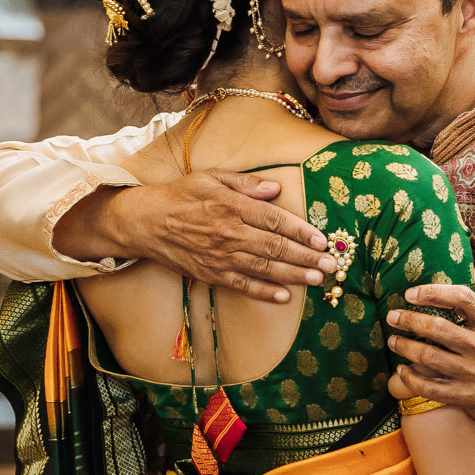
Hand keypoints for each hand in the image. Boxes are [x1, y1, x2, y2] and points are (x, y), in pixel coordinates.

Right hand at [67, 172, 334, 302]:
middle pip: (275, 248)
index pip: (274, 220)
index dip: (301, 231)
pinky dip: (264, 292)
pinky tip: (285, 296)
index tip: (322, 239)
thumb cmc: (180, 195)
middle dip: (306, 257)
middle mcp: (228, 233)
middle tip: (331, 265)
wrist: (144, 222)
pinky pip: (241, 285)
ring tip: (317, 280)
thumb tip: (275, 189)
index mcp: (231, 206)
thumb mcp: (211, 178)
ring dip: (293, 276)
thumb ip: (245, 184)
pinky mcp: (210, 273)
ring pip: (263, 269)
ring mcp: (219, 256)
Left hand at [386, 279, 474, 438]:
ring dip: (404, 346)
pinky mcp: (464, 396)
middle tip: (393, 316)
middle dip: (409, 320)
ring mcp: (473, 374)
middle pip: (438, 328)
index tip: (411, 293)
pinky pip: (428, 386)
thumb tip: (466, 267)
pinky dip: (410, 377)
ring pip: (428, 356)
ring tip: (393, 340)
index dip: (432, 292)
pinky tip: (402, 370)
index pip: (461, 298)